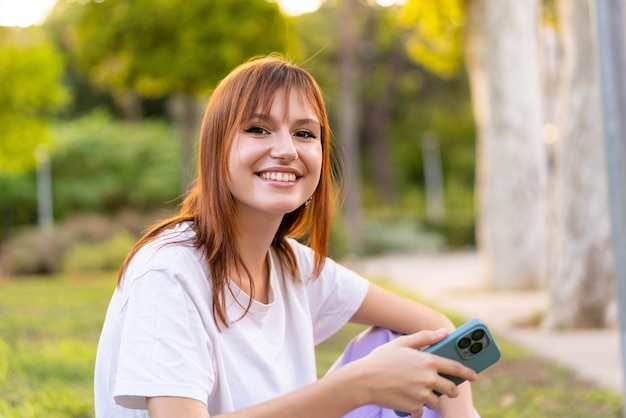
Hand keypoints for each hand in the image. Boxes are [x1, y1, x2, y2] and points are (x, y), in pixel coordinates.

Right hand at [351, 329, 477, 414]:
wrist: (364, 381)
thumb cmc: (381, 359)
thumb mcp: (402, 343)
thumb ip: (425, 337)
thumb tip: (443, 332)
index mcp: (428, 361)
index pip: (455, 368)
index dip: (468, 372)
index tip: (474, 376)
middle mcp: (428, 378)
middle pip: (451, 389)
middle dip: (451, 389)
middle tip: (447, 388)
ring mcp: (422, 394)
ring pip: (436, 401)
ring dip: (431, 398)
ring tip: (418, 392)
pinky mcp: (414, 406)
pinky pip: (421, 410)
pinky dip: (416, 408)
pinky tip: (407, 401)